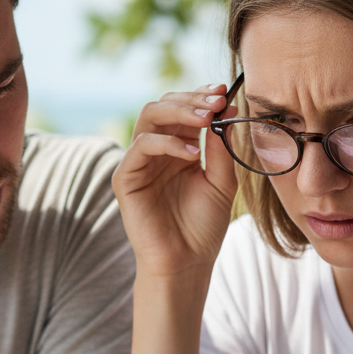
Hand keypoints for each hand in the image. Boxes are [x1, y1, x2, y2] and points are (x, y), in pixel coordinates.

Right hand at [113, 84, 238, 277]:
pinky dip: (166, 143)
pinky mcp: (125, 179)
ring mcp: (138, 163)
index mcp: (177, 149)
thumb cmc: (203, 227)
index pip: (182, 110)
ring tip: (205, 119)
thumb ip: (221, 147)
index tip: (223, 91)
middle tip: (215, 102)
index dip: (200, 96)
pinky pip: (140, 147)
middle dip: (191, 100)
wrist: (187, 262)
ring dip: (178, 112)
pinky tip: (191, 153)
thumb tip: (226, 109)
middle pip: (163, 105)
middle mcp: (155, 152)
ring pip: (148, 117)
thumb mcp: (221, 181)